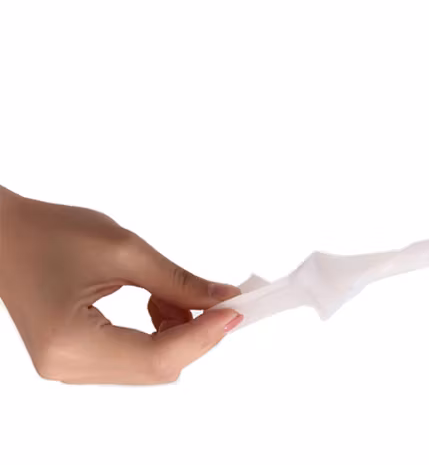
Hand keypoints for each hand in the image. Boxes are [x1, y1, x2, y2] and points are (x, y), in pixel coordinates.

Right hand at [0, 187, 241, 384]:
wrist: (7, 234)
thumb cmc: (52, 232)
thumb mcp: (124, 250)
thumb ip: (178, 281)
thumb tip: (222, 299)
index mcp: (71, 343)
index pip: (158, 357)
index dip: (204, 335)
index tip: (235, 311)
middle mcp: (67, 367)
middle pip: (157, 367)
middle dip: (196, 334)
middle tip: (217, 301)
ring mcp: (70, 366)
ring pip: (149, 365)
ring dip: (178, 333)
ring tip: (173, 294)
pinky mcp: (76, 357)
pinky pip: (134, 357)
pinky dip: (159, 333)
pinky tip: (156, 302)